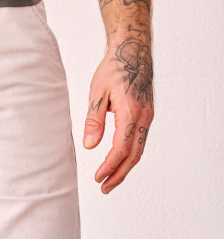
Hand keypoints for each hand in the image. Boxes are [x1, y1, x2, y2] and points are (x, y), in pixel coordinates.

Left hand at [82, 41, 153, 194]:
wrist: (133, 49)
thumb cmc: (114, 68)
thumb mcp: (97, 93)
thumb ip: (93, 120)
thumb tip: (89, 146)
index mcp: (131, 112)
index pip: (121, 148)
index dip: (109, 166)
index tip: (97, 178)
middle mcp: (144, 116)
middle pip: (133, 155)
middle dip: (118, 174)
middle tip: (104, 189)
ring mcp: (148, 116)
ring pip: (139, 150)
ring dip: (125, 168)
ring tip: (110, 181)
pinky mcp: (147, 115)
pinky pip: (140, 141)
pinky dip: (130, 156)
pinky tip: (119, 163)